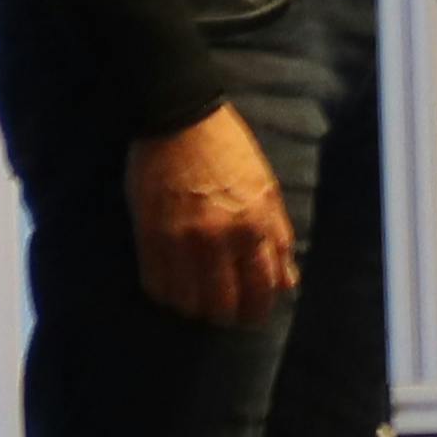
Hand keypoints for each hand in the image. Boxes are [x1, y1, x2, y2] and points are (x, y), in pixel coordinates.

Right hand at [126, 106, 299, 324]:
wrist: (179, 120)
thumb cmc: (229, 151)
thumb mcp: (266, 189)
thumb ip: (278, 238)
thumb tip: (287, 282)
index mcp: (255, 225)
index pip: (263, 289)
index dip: (259, 309)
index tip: (253, 312)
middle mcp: (220, 239)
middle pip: (225, 305)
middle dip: (229, 316)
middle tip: (225, 313)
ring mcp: (182, 240)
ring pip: (190, 303)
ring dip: (196, 308)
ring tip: (198, 300)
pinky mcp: (150, 236)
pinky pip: (157, 285)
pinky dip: (167, 294)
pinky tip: (174, 287)